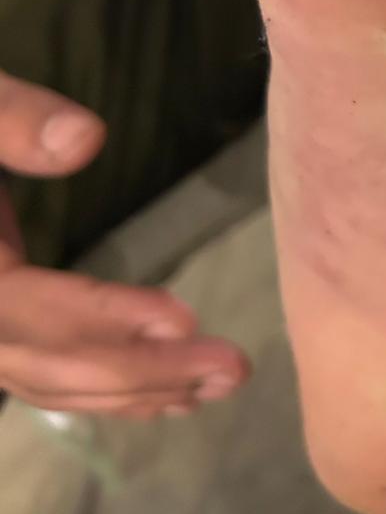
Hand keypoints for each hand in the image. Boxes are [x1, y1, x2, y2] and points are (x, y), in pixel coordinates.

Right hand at [0, 70, 248, 417]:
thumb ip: (10, 118)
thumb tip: (87, 142)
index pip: (24, 310)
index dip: (103, 315)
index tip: (185, 319)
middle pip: (44, 364)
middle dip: (141, 372)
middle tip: (234, 368)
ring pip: (46, 382)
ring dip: (133, 392)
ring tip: (219, 385)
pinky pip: (41, 374)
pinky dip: (103, 388)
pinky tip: (168, 394)